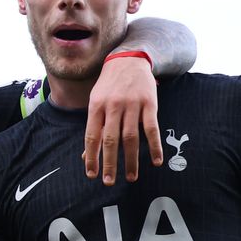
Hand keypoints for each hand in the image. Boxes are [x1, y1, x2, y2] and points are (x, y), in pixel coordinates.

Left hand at [86, 56, 161, 184]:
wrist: (129, 59)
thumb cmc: (109, 85)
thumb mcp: (96, 102)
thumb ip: (93, 128)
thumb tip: (85, 155)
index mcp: (97, 107)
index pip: (92, 137)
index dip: (91, 157)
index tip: (92, 174)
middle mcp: (113, 106)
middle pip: (110, 140)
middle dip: (109, 163)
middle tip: (109, 182)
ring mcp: (132, 105)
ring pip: (130, 137)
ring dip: (131, 160)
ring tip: (131, 177)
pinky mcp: (149, 104)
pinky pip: (152, 128)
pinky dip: (155, 146)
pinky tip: (156, 161)